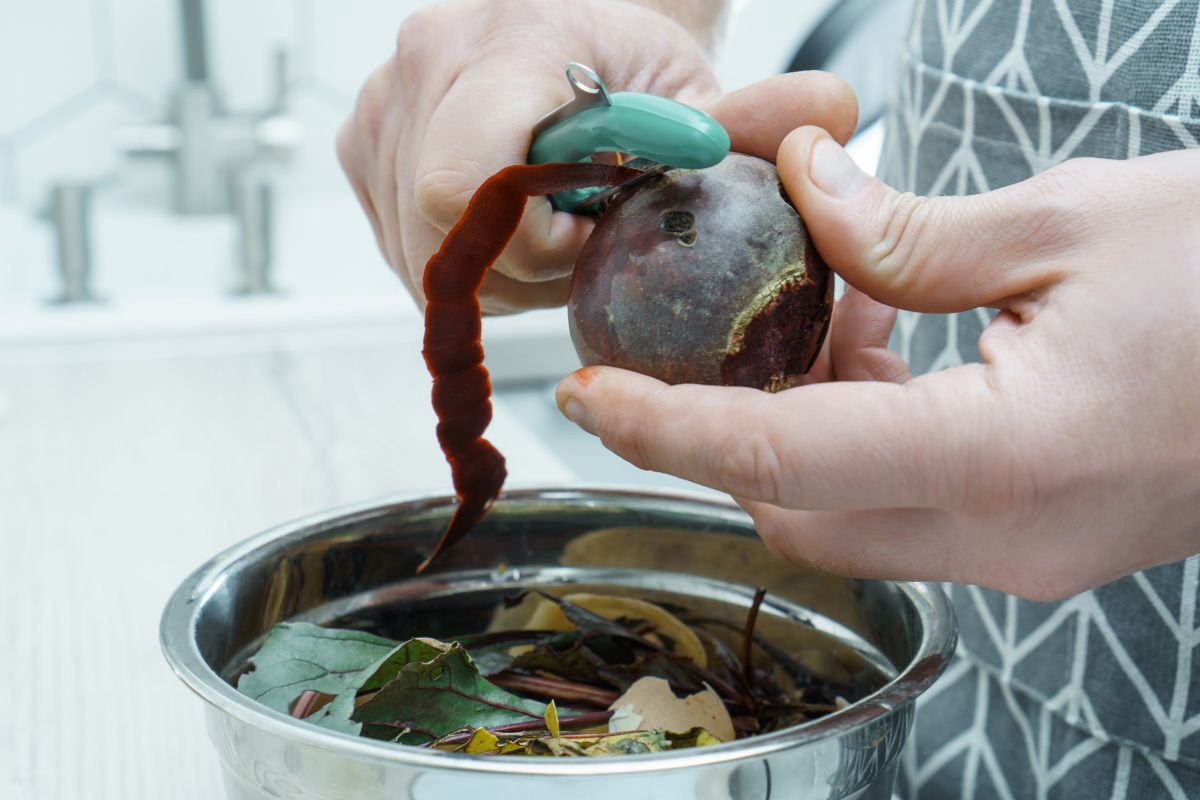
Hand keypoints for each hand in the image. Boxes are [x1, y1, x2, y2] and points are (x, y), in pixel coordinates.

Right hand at [336, 0, 855, 312]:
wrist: (572, 34)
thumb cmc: (635, 67)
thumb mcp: (698, 92)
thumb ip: (755, 115)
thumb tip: (830, 115)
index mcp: (503, 48)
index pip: (466, 191)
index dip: (534, 248)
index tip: (591, 234)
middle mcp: (419, 70)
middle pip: (447, 242)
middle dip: (522, 268)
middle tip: (581, 239)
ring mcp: (377, 113)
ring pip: (424, 258)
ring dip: (497, 269)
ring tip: (551, 224)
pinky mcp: (360, 149)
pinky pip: (407, 247)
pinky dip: (465, 259)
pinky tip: (512, 223)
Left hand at [556, 128, 1199, 600]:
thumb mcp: (1071, 219)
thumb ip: (910, 229)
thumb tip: (801, 196)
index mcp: (1012, 455)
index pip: (781, 459)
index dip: (666, 427)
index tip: (586, 393)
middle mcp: (1009, 535)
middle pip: (795, 507)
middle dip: (723, 428)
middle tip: (706, 328)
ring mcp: (1026, 553)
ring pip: (844, 516)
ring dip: (797, 427)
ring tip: (826, 311)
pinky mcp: (1037, 539)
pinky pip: (904, 507)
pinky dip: (861, 436)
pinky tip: (884, 346)